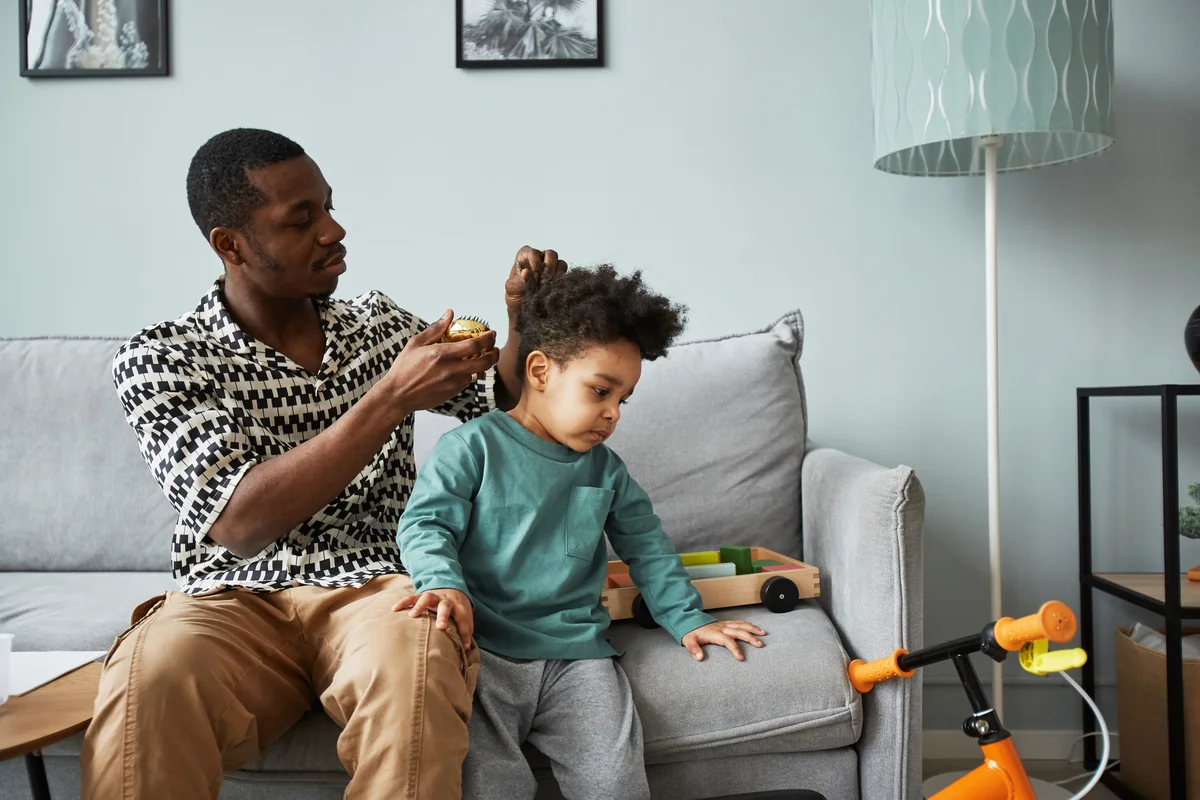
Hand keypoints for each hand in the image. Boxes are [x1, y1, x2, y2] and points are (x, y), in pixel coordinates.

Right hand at [384, 310, 499, 416]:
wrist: (398, 395)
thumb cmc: (404, 368)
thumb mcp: (416, 344)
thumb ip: (436, 329)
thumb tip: (449, 314)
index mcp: (442, 354)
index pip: (474, 345)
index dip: (487, 338)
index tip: (492, 333)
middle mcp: (450, 370)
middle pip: (484, 362)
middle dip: (494, 354)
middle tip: (494, 348)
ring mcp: (453, 383)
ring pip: (477, 373)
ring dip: (480, 365)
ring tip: (478, 357)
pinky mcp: (452, 393)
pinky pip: (466, 382)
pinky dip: (468, 374)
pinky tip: (461, 369)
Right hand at [392, 588, 474, 649]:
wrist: (453, 589)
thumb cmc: (458, 610)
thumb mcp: (465, 618)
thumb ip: (465, 632)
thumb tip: (465, 649)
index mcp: (459, 608)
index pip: (464, 619)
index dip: (465, 632)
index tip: (464, 645)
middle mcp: (447, 601)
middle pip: (446, 607)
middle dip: (443, 616)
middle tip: (440, 627)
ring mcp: (434, 597)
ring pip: (427, 598)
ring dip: (420, 606)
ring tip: (412, 615)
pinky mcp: (422, 595)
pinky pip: (412, 597)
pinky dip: (403, 602)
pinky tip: (394, 609)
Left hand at [505, 246, 567, 316]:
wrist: (525, 311)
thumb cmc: (516, 297)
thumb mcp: (512, 290)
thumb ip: (517, 281)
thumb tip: (525, 272)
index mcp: (525, 258)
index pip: (532, 252)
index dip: (534, 262)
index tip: (534, 275)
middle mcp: (540, 259)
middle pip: (550, 254)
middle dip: (548, 268)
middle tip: (543, 282)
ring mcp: (551, 267)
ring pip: (560, 263)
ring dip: (555, 275)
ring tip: (547, 287)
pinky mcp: (559, 277)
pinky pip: (565, 274)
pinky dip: (560, 280)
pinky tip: (553, 289)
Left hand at [682, 620, 765, 661]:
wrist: (690, 621)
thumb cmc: (691, 633)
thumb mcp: (688, 641)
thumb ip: (693, 649)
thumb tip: (699, 657)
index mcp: (715, 633)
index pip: (728, 641)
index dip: (735, 649)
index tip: (741, 658)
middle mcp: (722, 628)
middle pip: (739, 631)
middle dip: (750, 637)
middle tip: (760, 645)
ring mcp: (725, 624)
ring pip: (742, 625)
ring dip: (753, 629)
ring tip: (763, 634)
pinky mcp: (726, 623)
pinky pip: (740, 622)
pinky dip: (749, 625)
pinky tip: (756, 628)